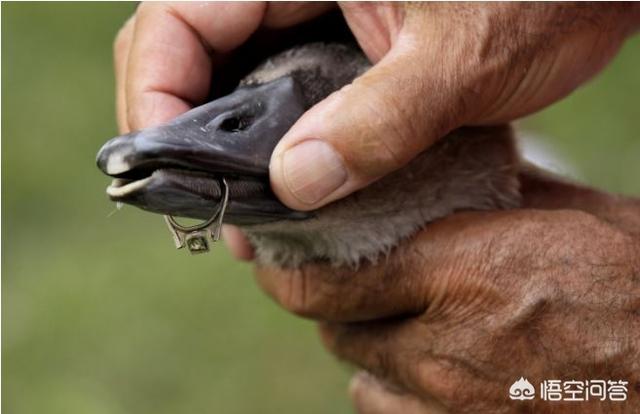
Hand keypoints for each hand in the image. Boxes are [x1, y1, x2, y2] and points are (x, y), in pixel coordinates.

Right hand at [115, 3, 639, 259]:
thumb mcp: (458, 61)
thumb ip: (376, 124)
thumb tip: (292, 187)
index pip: (176, 21)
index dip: (154, 97)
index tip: (166, 172)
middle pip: (189, 56)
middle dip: (186, 136)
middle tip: (206, 209)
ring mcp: (309, 19)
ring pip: (230, 81)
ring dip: (227, 149)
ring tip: (244, 217)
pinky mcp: (334, 51)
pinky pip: (275, 96)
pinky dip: (270, 146)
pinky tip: (286, 193)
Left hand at [254, 170, 639, 412]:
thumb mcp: (572, 215)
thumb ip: (491, 193)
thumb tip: (441, 173)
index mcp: (462, 274)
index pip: (325, 281)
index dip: (285, 267)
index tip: (277, 251)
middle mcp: (443, 349)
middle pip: (334, 327)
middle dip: (332, 299)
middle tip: (348, 275)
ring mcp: (450, 407)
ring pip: (358, 375)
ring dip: (366, 344)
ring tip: (400, 319)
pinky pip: (391, 412)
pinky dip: (393, 387)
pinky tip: (428, 364)